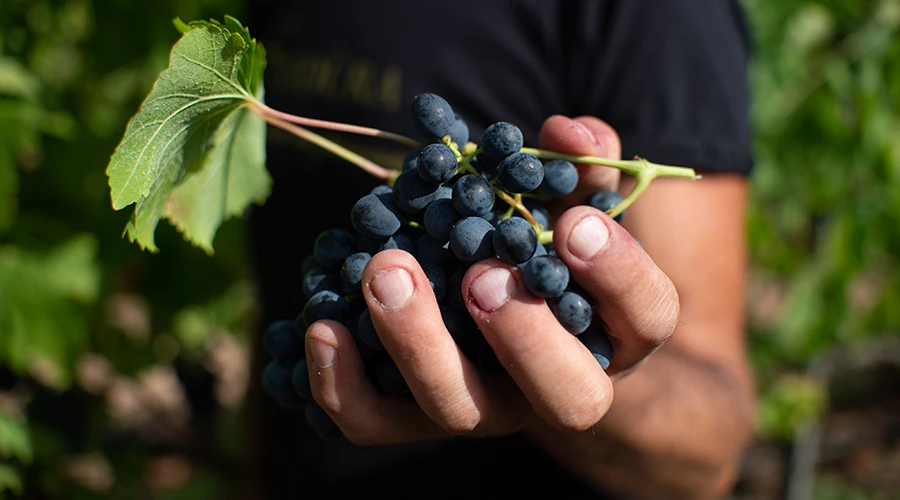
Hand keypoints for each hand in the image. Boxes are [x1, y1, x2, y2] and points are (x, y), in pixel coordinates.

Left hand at [303, 116, 679, 444]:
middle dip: (524, 337)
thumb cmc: (543, 247)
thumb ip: (583, 162)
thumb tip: (568, 133)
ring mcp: (485, 407)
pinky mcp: (414, 415)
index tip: (575, 221)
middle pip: (566, 396)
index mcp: (613, 329)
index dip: (619, 273)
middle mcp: (556, 385)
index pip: (645, 315)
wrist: (503, 318)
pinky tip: (321, 323)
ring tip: (386, 270)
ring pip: (458, 409)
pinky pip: (375, 422)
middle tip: (481, 274)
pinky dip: (341, 382)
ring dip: (419, 344)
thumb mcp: (572, 199)